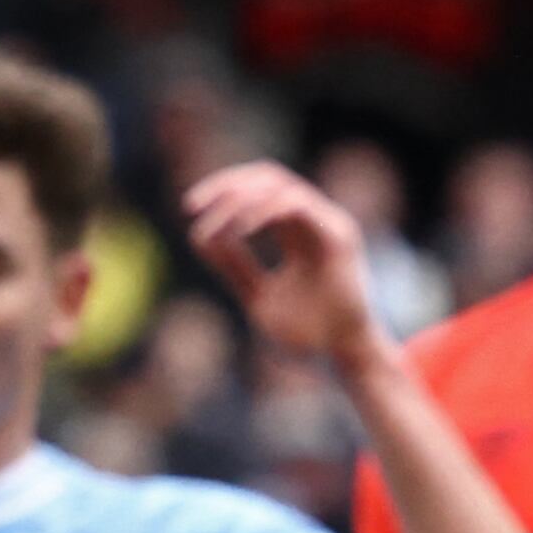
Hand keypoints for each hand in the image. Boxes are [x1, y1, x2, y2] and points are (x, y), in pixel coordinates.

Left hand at [182, 162, 389, 371]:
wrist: (342, 355)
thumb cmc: (307, 332)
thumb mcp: (258, 296)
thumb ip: (234, 266)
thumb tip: (199, 237)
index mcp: (296, 231)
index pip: (259, 189)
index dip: (223, 189)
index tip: (190, 208)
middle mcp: (314, 220)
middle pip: (268, 177)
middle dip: (227, 184)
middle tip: (193, 204)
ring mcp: (329, 223)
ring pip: (281, 186)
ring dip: (243, 199)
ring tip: (219, 224)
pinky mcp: (339, 235)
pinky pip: (298, 205)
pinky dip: (265, 210)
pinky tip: (241, 229)